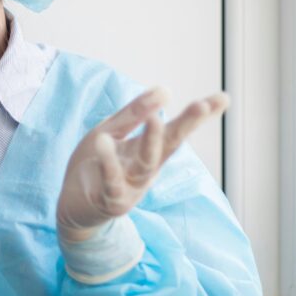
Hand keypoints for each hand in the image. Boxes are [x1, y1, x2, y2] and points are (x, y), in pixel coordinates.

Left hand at [56, 87, 229, 241]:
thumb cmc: (94, 164)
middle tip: (201, 105)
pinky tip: (104, 141)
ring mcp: (131, 185)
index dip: (199, 116)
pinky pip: (111, 181)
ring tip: (154, 119)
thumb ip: (134, 113)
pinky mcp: (111, 200)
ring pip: (146, 163)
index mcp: (148, 149)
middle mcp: (146, 168)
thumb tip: (165, 90)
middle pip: (170, 144)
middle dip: (186, 125)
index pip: (177, 129)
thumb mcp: (111, 131)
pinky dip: (108, 162)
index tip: (223, 98)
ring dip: (151, 141)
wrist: (72, 206)